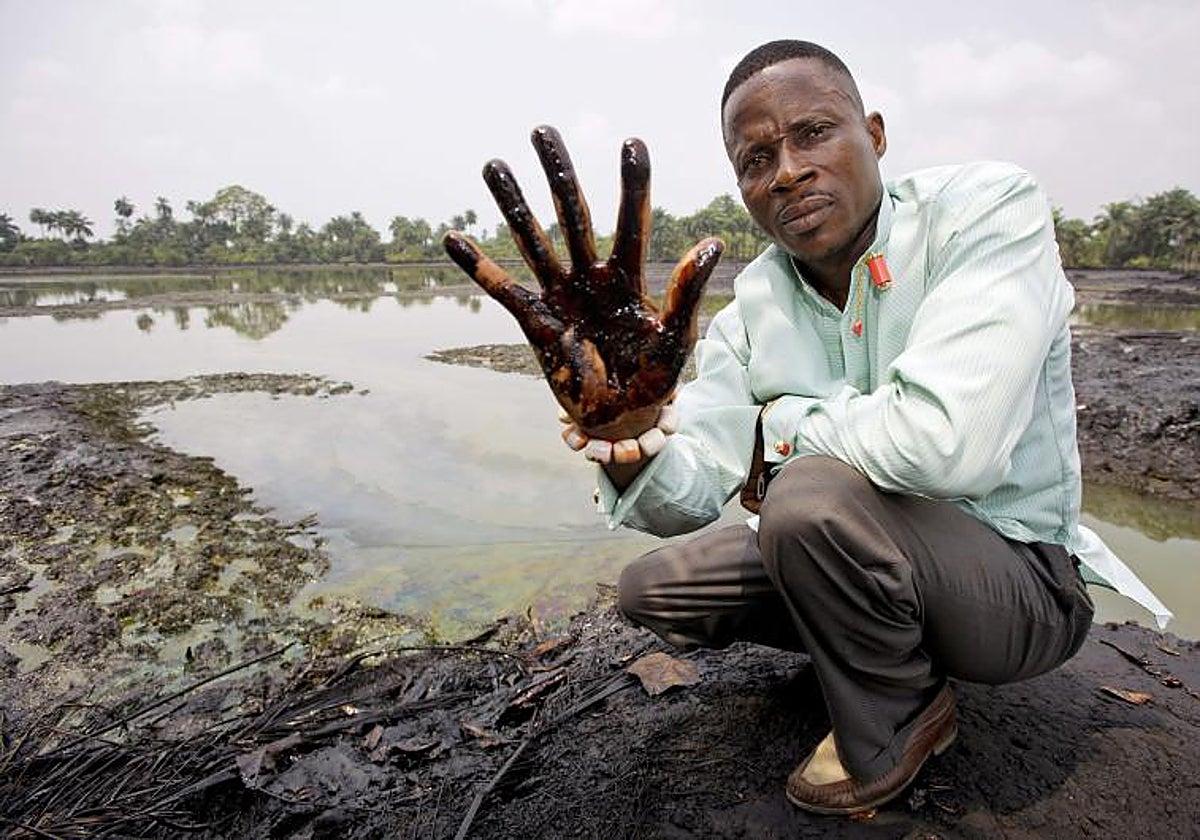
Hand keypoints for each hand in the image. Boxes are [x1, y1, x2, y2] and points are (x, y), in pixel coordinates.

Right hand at [443, 126, 722, 440]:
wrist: (623, 418)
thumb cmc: (656, 377)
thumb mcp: (676, 336)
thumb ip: (685, 292)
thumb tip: (710, 244)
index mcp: (629, 277)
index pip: (631, 221)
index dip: (632, 184)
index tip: (632, 143)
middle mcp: (591, 277)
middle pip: (572, 214)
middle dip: (557, 174)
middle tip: (542, 131)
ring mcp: (560, 297)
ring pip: (533, 241)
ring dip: (513, 204)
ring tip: (494, 165)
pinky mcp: (536, 323)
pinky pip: (503, 290)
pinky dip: (478, 267)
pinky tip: (453, 237)